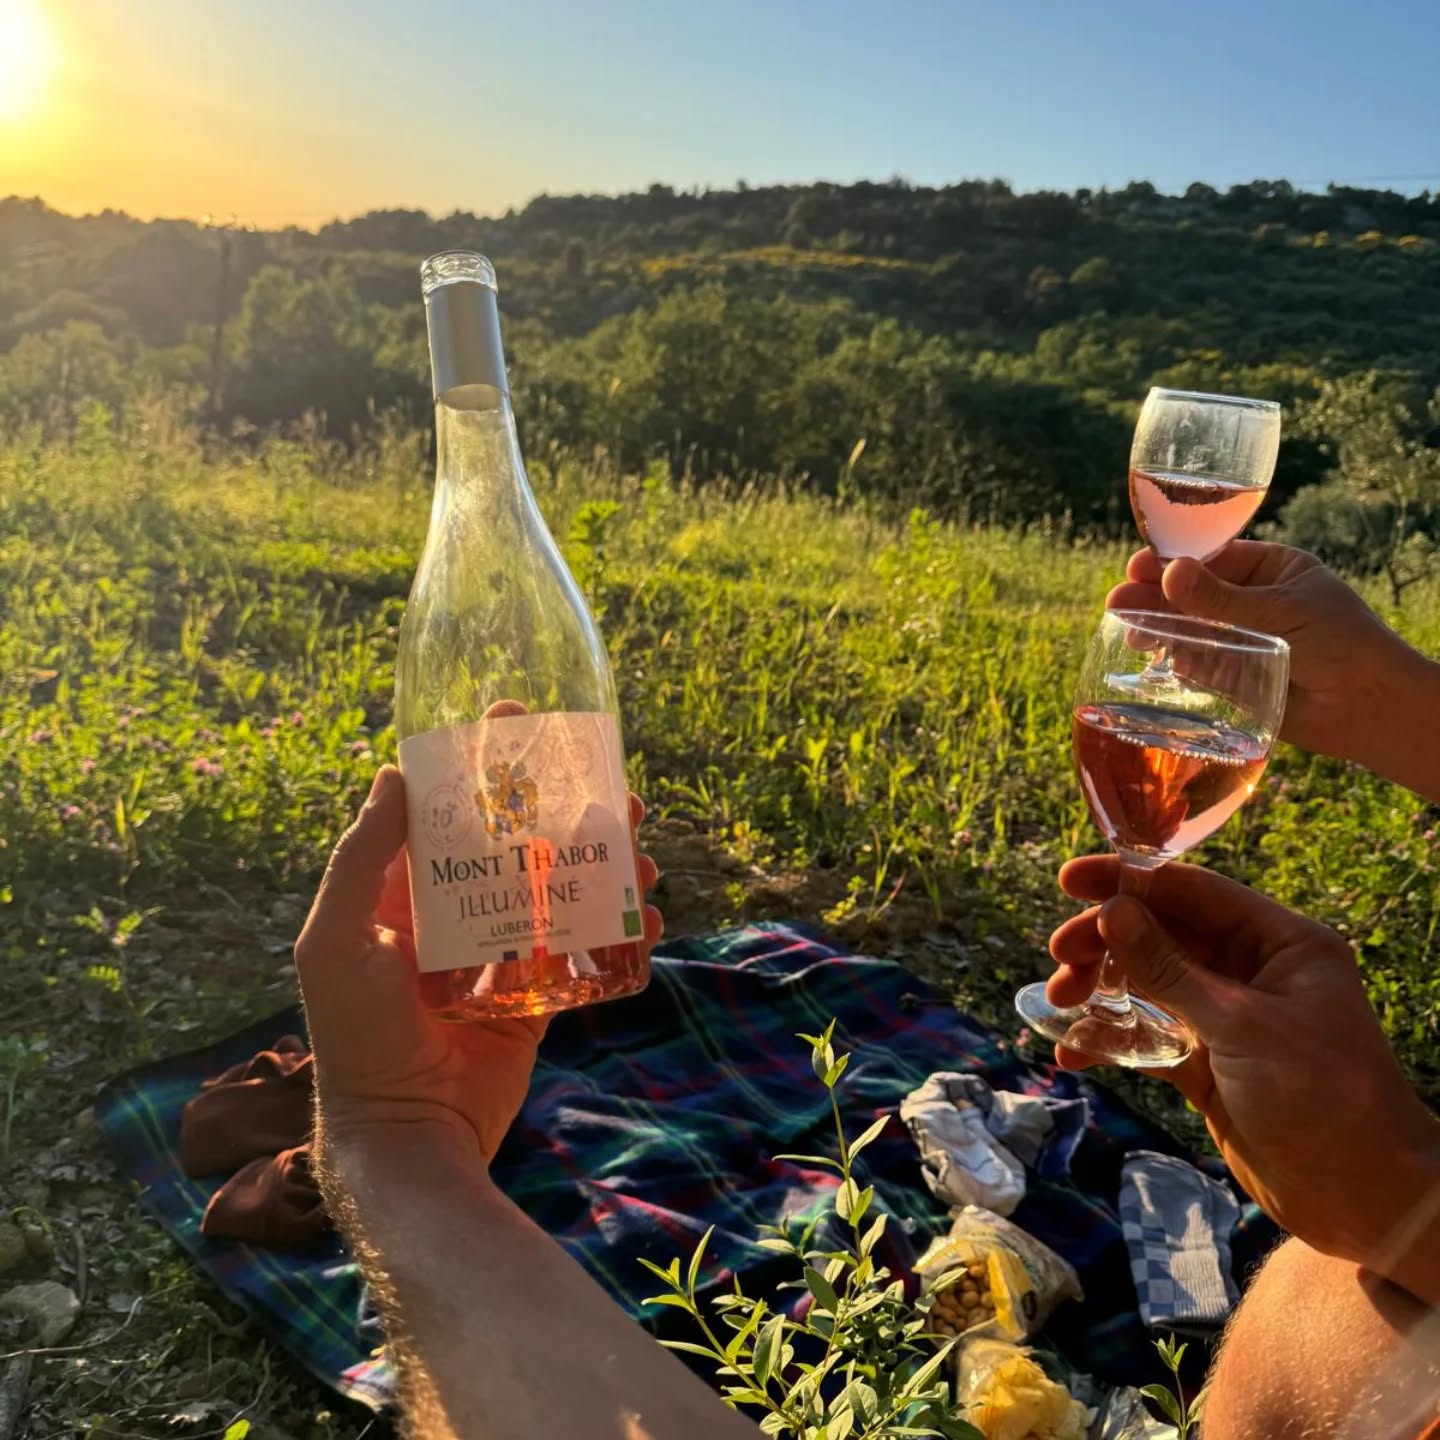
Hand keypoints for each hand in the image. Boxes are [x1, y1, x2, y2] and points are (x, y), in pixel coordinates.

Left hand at [295, 765, 662, 1163]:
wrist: (405, 1131)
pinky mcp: (537, 996)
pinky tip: (649, 916)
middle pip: (519, 846)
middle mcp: (456, 917)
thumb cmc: (357, 1035)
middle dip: (565, 812)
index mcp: (405, 896)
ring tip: (643, 853)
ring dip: (605, 866)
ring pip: (561, 891)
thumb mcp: (338, 939)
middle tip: (612, 788)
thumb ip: (360, 859)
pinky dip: (620, 930)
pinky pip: (584, 951)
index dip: (481, 768)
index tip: (518, 725)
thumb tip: (393, 773)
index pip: (446, 814)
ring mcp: (500, 956)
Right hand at [1047, 856, 1439, 1293]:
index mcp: (1280, 943)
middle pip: (1163, 935)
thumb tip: (1111, 912)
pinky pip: (1149, 1037)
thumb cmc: (1321, 1098)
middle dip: (1107, 941)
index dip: (1129, 881)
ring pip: (1148, 984)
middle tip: (1059, 957)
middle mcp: (1253, 971)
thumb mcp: (1242, 1027)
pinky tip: (1074, 1052)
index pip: (1193, 893)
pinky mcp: (1209, 1065)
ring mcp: (1228, 1019)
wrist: (1362, 1201)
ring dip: (1101, 989)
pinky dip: (1111, 1040)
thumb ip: (1171, 970)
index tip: (1070, 879)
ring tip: (1058, 1002)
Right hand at [1106, 541, 1430, 765]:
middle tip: (1118, 600)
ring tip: (1127, 628)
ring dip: (1157, 626)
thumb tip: (1170, 573)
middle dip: (1154, 596)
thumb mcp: (1282, 612)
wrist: (1371, 708)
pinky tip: (1150, 651)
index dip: (1173, 562)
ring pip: (1190, 629)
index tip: (1139, 565)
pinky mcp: (1235, 678)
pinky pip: (1196, 663)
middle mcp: (1253, 603)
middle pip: (1193, 595)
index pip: (1213, 559)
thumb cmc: (1344, 645)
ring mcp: (1242, 641)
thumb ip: (1222, 599)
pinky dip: (1172, 657)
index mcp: (1272, 571)